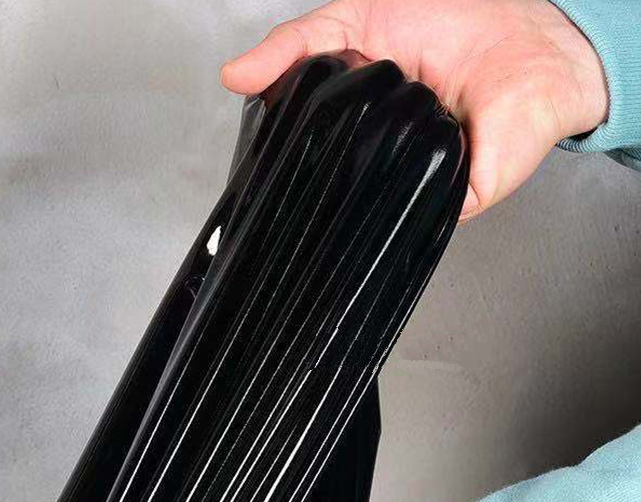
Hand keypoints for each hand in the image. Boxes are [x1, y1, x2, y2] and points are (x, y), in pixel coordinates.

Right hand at [221, 0, 607, 219]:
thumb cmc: (452, 23)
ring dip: (342, 196)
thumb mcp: (355, 19)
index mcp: (355, 128)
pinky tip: (370, 194)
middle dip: (305, 186)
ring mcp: (412, 186)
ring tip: (316, 184)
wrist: (533, 38)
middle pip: (331, 191)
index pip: (309, 156)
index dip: (278, 163)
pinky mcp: (452, 201)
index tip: (248, 170)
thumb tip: (233, 76)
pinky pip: (413, 218)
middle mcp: (378, 163)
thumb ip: (296, 44)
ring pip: (365, 211)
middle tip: (273, 185)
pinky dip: (391, 210)